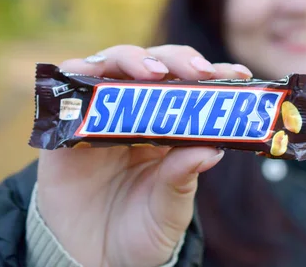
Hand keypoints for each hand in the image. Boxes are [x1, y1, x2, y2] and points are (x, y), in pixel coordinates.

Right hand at [36, 44, 252, 266]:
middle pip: (155, 66)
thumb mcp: (168, 210)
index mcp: (168, 130)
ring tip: (153, 72)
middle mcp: (134, 114)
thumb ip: (182, 180)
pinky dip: (80, 72)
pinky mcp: (65, 123)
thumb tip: (212, 150)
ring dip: (133, 58)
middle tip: (198, 72)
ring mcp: (99, 114)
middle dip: (178, 60)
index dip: (215, 75)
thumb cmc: (137, 233)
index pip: (192, 88)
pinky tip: (98, 79)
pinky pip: (66, 86)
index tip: (240, 75)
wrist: (91, 260)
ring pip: (113, 64)